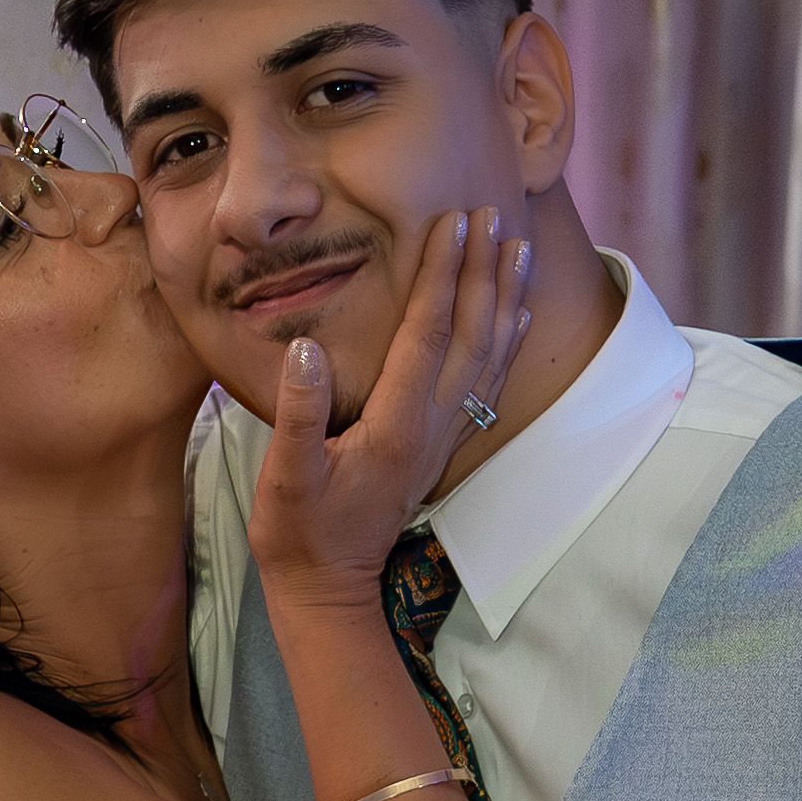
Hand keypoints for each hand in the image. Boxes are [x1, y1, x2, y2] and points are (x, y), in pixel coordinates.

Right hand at [248, 206, 529, 605]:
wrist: (328, 587)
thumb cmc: (298, 533)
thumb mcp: (283, 477)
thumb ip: (296, 412)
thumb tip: (306, 346)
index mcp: (394, 425)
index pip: (426, 334)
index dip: (441, 275)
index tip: (453, 222)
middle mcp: (430, 428)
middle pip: (470, 336)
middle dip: (482, 271)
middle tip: (494, 212)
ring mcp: (440, 439)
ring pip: (488, 357)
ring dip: (504, 298)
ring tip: (518, 247)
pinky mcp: (439, 448)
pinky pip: (486, 386)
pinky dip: (505, 344)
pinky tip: (514, 315)